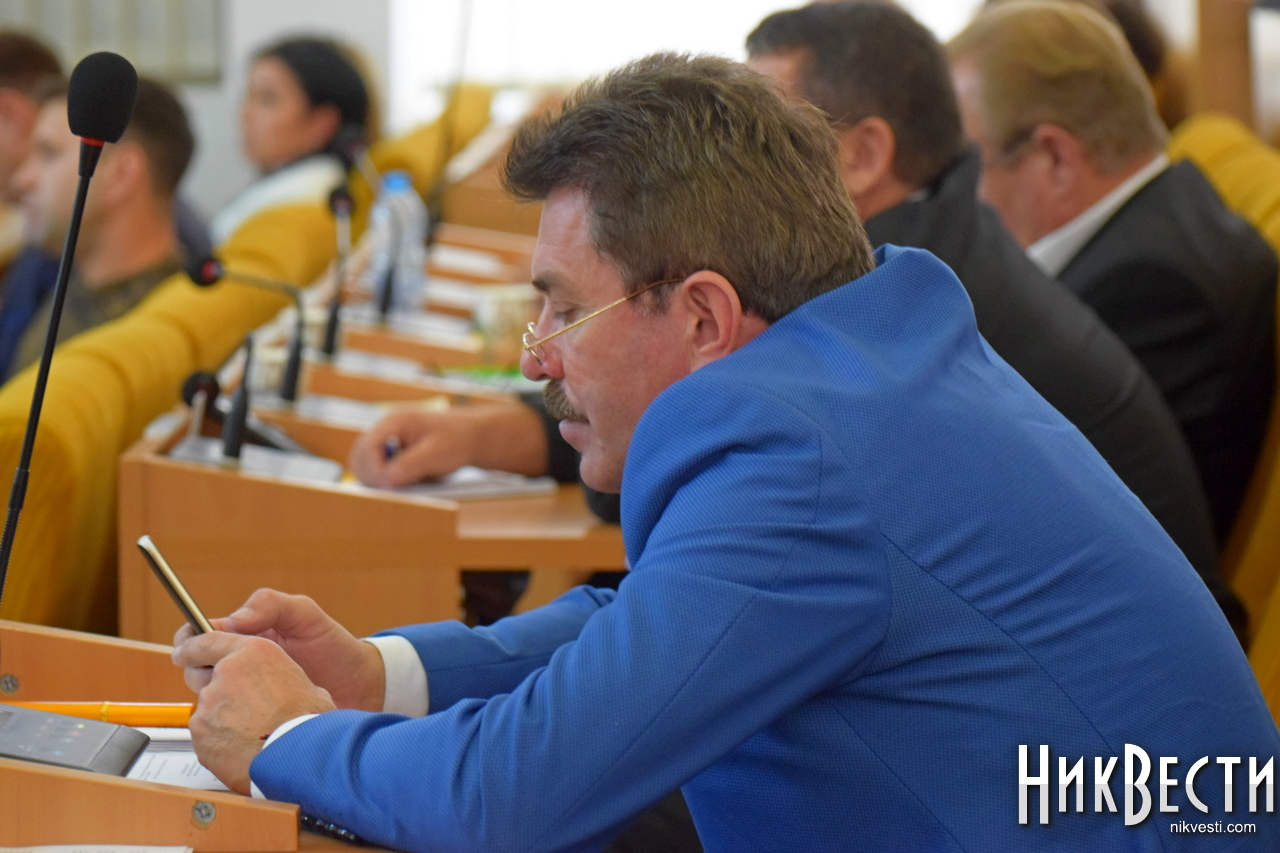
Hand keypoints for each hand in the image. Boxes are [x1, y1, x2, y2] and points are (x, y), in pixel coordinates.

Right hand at [174, 588, 384, 711]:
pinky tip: (253, 719)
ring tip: (247, 697)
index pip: (198, 637)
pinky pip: (225, 726)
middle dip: (202, 672)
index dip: (189, 642)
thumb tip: (234, 617)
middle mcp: (239, 669)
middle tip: (225, 675)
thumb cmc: (336, 650)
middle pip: (195, 670)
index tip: (191, 649)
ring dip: (216, 699)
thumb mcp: (306, 616)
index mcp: (244, 638)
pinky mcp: (254, 724)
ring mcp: (246, 698)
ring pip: (207, 699)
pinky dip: (229, 723)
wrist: (362, 688)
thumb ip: (272, 605)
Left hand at [174, 632, 335, 793]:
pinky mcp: (200, 734)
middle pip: (205, 677)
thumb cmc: (307, 720)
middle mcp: (226, 673)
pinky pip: (206, 736)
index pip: (208, 640)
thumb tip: (281, 689)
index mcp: (253, 652)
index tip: (184, 652)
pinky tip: (243, 750)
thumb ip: (279, 679)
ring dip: (222, 720)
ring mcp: (209, 704)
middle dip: (215, 691)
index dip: (192, 646)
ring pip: (208, 710)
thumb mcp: (304, 683)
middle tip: (235, 707)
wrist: (298, 756)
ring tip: (251, 736)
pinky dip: (219, 742)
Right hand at [348, 402, 548, 487]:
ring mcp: (386, 443)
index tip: (388, 486)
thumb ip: (411, 464)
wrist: (471, 437)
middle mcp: (385, 430)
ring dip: (377, 480)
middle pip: (360, 456)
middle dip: (372, 476)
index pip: (368, 446)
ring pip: (365, 465)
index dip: (374, 469)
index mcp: (394, 421)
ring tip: (402, 486)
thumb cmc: (457, 439)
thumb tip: (387, 478)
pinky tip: (407, 483)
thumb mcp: (437, 453)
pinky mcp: (392, 456)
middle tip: (391, 491)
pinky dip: (386, 481)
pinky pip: (379, 471)